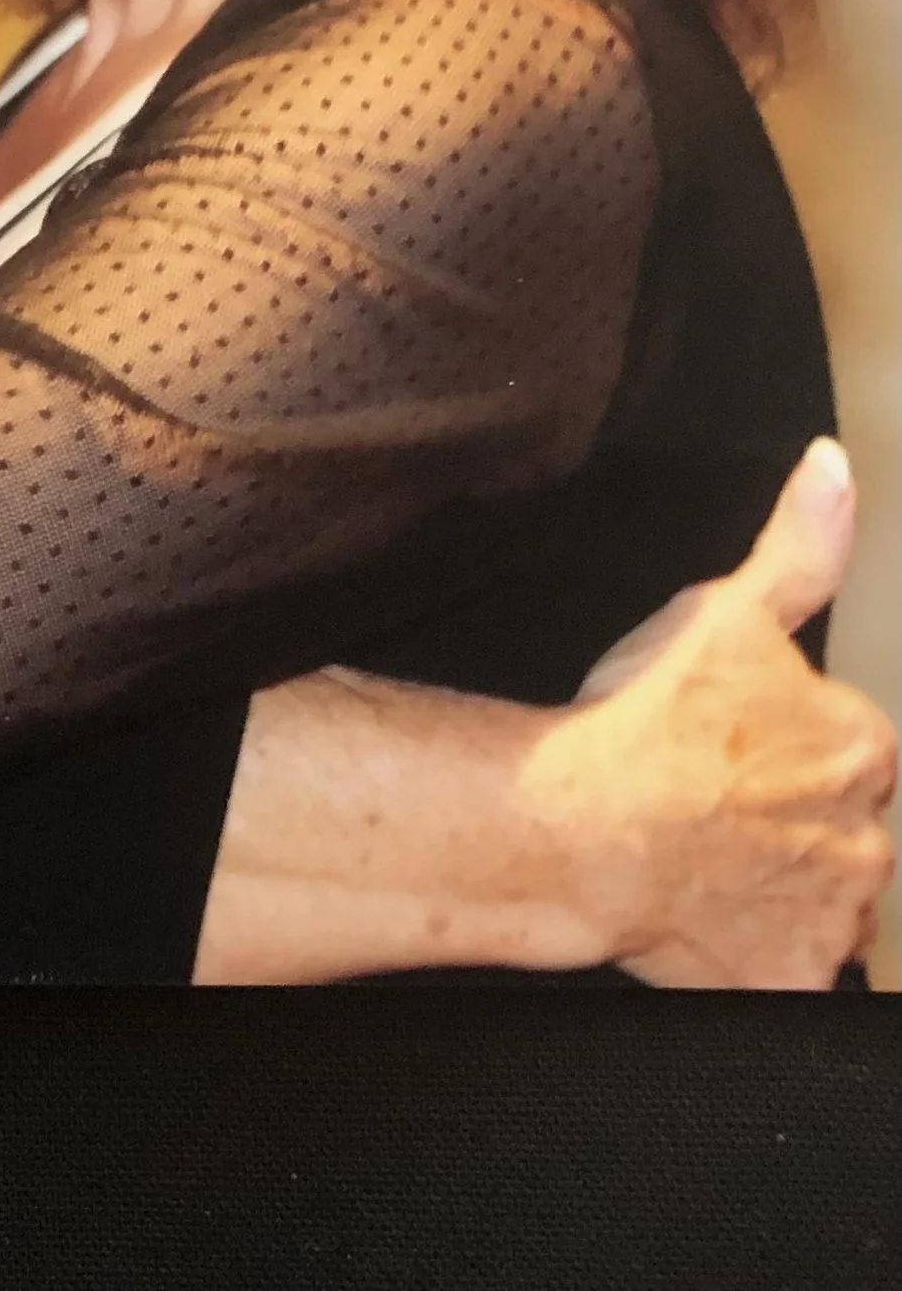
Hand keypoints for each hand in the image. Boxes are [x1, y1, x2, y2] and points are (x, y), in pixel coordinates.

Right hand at [535, 439, 895, 986]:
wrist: (578, 824)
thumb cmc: (643, 717)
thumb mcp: (724, 606)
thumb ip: (799, 545)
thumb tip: (836, 467)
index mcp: (862, 746)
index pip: (848, 746)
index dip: (781, 739)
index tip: (727, 740)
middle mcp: (868, 837)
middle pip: (838, 824)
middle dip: (787, 817)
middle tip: (704, 798)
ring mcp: (831, 917)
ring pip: (820, 898)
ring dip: (778, 884)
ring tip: (697, 857)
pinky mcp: (787, 980)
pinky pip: (789, 974)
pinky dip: (758, 956)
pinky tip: (708, 924)